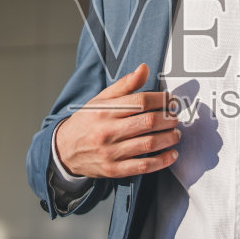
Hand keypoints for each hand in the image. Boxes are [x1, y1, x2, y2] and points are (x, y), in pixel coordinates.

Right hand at [53, 64, 179, 178]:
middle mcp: (107, 130)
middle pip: (147, 122)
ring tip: (176, 134)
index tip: (171, 100)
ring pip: (148, 144)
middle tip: (175, 118)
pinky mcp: (114, 169)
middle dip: (168, 119)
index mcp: (105, 110)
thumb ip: (125, 85)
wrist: (63, 150)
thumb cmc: (86, 122)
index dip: (161, 100)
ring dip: (169, 138)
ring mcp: (110, 152)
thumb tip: (144, 69)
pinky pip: (143, 166)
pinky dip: (162, 161)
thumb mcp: (101, 100)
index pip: (140, 101)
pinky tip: (171, 154)